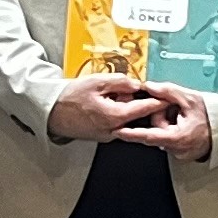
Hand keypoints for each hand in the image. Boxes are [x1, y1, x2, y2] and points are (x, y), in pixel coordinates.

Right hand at [48, 73, 167, 143]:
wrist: (50, 112)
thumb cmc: (69, 97)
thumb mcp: (96, 82)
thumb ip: (119, 82)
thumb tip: (135, 84)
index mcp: (113, 116)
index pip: (142, 109)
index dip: (156, 101)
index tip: (166, 96)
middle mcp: (112, 130)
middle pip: (136, 117)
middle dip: (140, 104)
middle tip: (135, 91)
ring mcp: (107, 135)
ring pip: (127, 121)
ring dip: (127, 109)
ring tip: (114, 95)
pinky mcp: (101, 136)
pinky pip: (117, 124)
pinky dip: (118, 114)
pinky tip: (108, 103)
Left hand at [121, 85, 214, 160]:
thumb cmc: (212, 116)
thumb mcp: (190, 98)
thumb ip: (168, 91)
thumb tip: (150, 86)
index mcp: (178, 137)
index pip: (148, 136)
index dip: (131, 134)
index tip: (118, 132)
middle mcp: (177, 149)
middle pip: (155, 133)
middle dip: (159, 118)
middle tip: (173, 109)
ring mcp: (180, 153)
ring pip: (161, 136)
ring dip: (166, 124)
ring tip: (182, 116)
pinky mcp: (181, 154)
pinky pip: (169, 140)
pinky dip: (172, 130)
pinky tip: (183, 124)